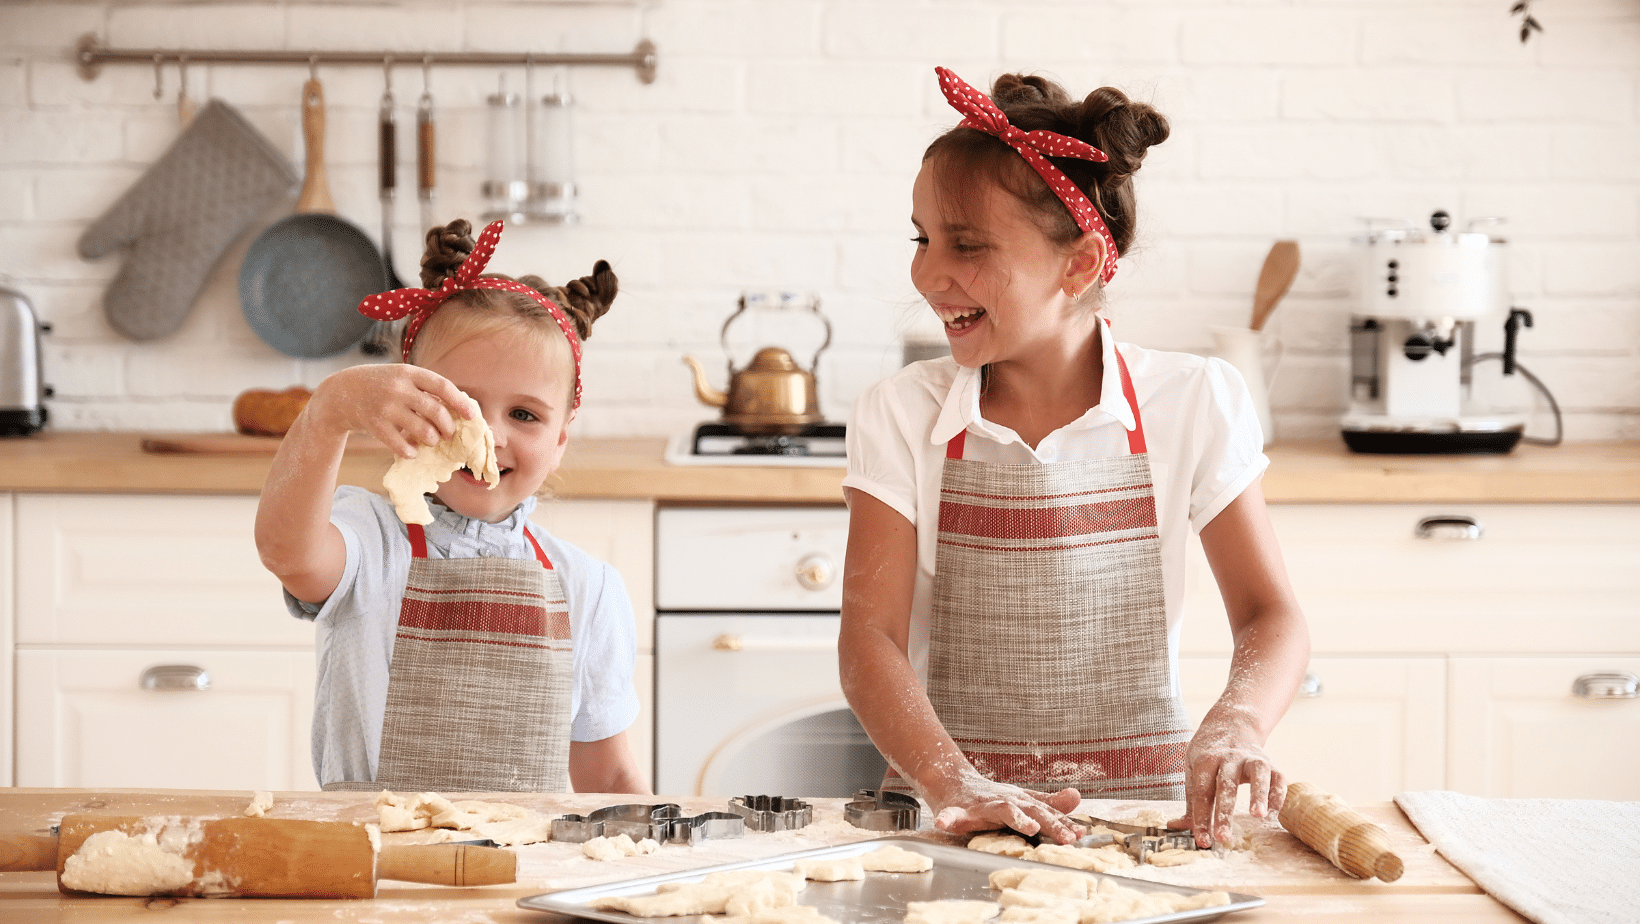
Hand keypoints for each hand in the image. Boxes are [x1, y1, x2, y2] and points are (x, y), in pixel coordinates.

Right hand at [303, 364, 473, 457]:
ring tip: (431, 440)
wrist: (340, 392)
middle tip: (449, 433)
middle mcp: (398, 388)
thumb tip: (460, 407)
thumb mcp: (400, 377)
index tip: (472, 415)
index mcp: (409, 372)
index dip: (460, 402)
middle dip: (448, 426)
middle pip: (436, 411)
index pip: (442, 385)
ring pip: (423, 431)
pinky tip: (412, 451)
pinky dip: (411, 451)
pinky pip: (402, 445)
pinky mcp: (375, 425)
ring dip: (432, 440)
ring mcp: (386, 407)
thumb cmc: (380, 385)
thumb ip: (425, 388)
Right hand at [927, 773, 1083, 844]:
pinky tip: (943, 823)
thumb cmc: (990, 797)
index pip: (1046, 812)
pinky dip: (947, 818)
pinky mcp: (957, 810)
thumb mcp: (1021, 798)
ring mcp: (982, 805)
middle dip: (1050, 823)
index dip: (1063, 823)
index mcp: (1019, 801)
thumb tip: (1077, 797)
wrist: (952, 782)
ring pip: (1001, 810)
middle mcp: (1004, 801)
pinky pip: (951, 815)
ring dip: (1016, 817)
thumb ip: (1049, 802)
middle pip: (1032, 810)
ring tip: (1030, 827)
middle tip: (1067, 838)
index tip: (1080, 835)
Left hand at [1175, 710, 1284, 847]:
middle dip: (1224, 813)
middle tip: (1223, 837)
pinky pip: (1278, 778)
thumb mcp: (1194, 771)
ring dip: (1258, 794)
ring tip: (1258, 817)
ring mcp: (1251, 758)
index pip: (1202, 793)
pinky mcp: (1270, 763)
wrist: (1231, 724)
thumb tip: (1174, 826)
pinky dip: (1277, 794)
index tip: (1202, 841)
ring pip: (1257, 774)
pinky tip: (1273, 813)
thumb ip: (1191, 801)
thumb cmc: (1209, 755)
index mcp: (1205, 760)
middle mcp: (1229, 757)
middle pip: (1226, 785)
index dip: (1201, 818)